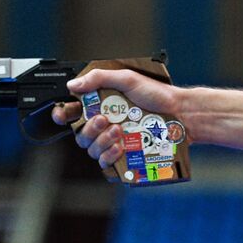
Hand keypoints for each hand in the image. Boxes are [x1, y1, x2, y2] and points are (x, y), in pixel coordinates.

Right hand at [51, 69, 184, 168]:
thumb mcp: (128, 79)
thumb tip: (73, 85)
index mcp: (101, 105)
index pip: (72, 113)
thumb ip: (99, 78)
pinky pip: (106, 164)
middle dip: (88, 128)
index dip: (61, 114)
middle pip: (80, 135)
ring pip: (92, 149)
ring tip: (117, 131)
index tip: (63, 114)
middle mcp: (105, 125)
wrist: (181, 114)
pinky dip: (108, 156)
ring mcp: (114, 142)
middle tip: (103, 120)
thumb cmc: (158, 95)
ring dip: (100, 141)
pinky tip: (119, 147)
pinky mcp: (125, 157)